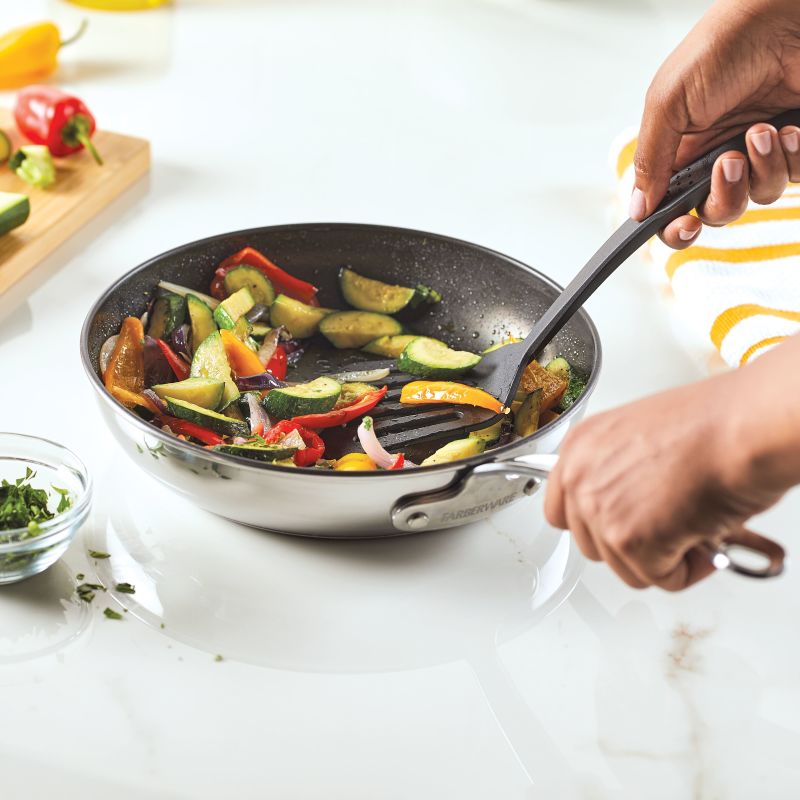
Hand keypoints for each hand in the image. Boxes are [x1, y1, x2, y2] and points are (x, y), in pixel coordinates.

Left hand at [543, 335, 799, 589]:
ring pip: (622, 566)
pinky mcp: (629, 540)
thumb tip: (632, 506)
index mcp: (580, 446)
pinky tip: (704, 538)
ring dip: (660, 558)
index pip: (560, 508)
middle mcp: (580, 477)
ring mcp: (600, 510)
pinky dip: (688, 570)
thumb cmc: (711, 424)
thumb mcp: (641, 437)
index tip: (620, 527)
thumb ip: (619, 473)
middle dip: (631, 545)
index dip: (596, 525)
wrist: (741, 428)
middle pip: (589, 544)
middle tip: (667, 528)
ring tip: (691, 528)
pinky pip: (659, 578)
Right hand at [630, 0, 799, 247]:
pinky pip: (793, 177)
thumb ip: (650, 160)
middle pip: (715, 213)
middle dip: (724, 198)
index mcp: (678, 150)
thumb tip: (637, 208)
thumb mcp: (667, 102)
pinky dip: (792, 157)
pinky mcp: (791, 145)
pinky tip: (788, 128)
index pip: (670, 207)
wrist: (785, 18)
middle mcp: (715, 156)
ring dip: (762, 169)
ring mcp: (756, 152)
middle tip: (728, 163)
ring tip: (763, 130)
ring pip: (757, 198)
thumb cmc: (724, 45)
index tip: (685, 227)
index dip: (674, 227)